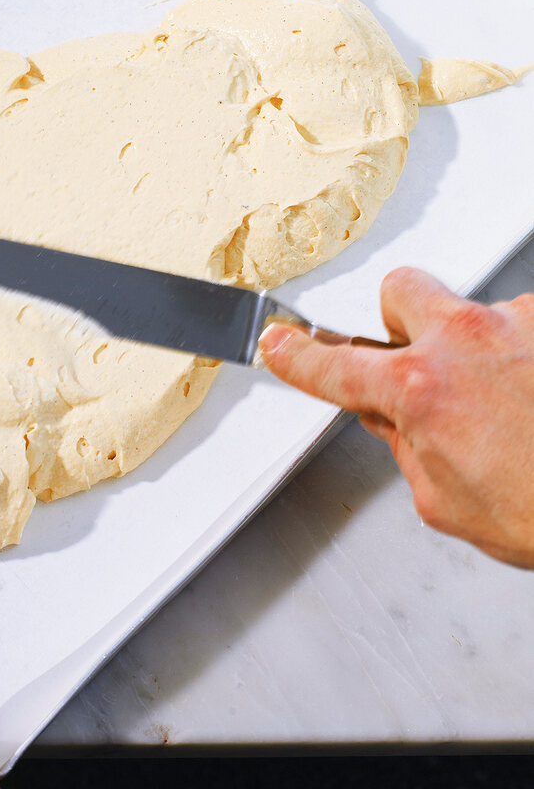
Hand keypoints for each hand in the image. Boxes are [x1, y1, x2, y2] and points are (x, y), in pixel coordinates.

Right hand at [260, 267, 533, 568]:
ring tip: (517, 403)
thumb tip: (393, 417)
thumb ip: (406, 446)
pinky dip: (528, 356)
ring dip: (482, 349)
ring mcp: (519, 323)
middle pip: (401, 289)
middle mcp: (466, 341)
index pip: (333, 367)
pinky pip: (525, 326)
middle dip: (401, 319)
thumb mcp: (446, 500)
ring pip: (475, 312)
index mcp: (422, 391)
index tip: (279, 342)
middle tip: (421, 358)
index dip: (296, 357)